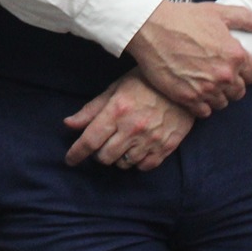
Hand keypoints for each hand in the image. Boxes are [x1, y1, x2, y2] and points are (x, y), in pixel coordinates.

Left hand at [64, 69, 193, 169]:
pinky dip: (137, 162)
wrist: (183, 85)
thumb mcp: (115, 90)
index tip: (70, 160)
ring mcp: (151, 139)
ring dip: (118, 158)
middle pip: (104, 157)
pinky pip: (144, 167)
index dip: (76, 153)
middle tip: (103, 143)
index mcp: (117, 111)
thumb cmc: (144, 83)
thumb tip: (68, 124)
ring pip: (123, 164)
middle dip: (99, 153)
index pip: (90, 140)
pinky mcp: (167, 147)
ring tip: (122, 144)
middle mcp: (132, 128)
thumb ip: (91, 110)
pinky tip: (137, 149)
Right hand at [124, 0, 251, 116]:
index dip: (244, 71)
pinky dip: (201, 105)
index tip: (233, 68)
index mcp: (235, 55)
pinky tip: (194, 93)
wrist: (150, 27)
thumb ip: (244, 18)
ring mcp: (206, 89)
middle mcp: (224, 75)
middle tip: (217, 76)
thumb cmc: (182, 18)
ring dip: (216, 96)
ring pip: (222, 103)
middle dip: (231, 85)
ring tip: (205, 85)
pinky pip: (204, 112)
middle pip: (238, 92)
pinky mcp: (187, 98)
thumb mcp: (216, 12)